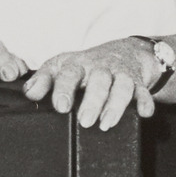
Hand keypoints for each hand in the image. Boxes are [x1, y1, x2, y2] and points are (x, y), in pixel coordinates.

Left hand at [22, 39, 167, 128]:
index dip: (65, 89)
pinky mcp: (138, 82)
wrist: (121, 53)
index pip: (70, 74)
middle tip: (85, 121)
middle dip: (92, 101)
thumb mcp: (60, 67)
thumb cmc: (84, 65)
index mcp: (77, 64)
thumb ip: (43, 79)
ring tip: (107, 124)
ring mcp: (120, 74)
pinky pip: (143, 91)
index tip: (61, 106)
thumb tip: (29, 93)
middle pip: (99, 81)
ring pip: (122, 86)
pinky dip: (146, 102)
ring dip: (116, 105)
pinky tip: (144, 113)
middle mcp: (100, 68)